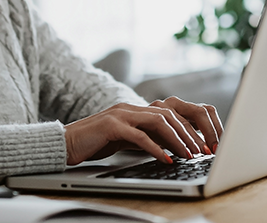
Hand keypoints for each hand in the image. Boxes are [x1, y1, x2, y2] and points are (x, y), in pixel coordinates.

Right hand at [63, 98, 223, 165]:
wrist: (66, 143)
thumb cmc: (95, 143)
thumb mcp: (126, 140)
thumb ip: (146, 139)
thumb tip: (171, 149)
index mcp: (135, 109)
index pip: (170, 113)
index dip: (188, 128)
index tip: (201, 145)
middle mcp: (130, 107)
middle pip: (169, 115)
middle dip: (188, 133)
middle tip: (201, 151)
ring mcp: (121, 114)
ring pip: (158, 122)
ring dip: (177, 139)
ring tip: (188, 155)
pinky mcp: (111, 126)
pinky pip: (139, 136)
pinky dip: (155, 148)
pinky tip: (165, 159)